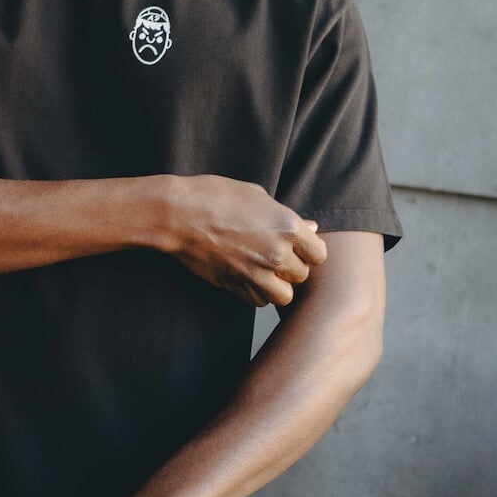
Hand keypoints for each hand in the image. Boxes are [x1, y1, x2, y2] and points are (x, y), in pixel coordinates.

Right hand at [155, 174, 326, 306]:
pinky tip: (246, 276)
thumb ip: (287, 215)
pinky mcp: (236, 286)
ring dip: (276, 285)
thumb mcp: (256, 195)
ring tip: (263, 271)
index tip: (295, 247)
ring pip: (284, 295)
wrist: (178, 214)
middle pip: (302, 275)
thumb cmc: (214, 196)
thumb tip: (311, 227)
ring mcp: (256, 272)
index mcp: (287, 226)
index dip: (308, 251)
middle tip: (273, 256)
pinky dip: (256, 293)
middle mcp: (277, 252)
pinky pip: (259, 301)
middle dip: (290, 268)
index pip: (319, 254)